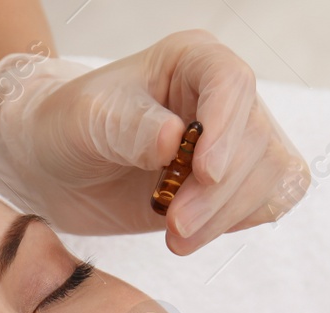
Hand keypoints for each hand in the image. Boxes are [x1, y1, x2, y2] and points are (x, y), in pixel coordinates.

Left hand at [0, 29, 310, 253]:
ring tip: (176, 235)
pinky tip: (188, 235)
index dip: (225, 129)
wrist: (58, 168)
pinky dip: (231, 226)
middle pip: (257, 138)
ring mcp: (234, 140)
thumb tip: (175, 138)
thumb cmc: (69, 127)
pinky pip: (267, 202)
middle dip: (218, 191)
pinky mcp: (234, 182)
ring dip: (226, 215)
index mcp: (193, 60)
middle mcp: (223, 95)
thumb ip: (129, 126)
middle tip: (174, 224)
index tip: (203, 172)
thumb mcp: (88, 120)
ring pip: (271, 175)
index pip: (232, 82)